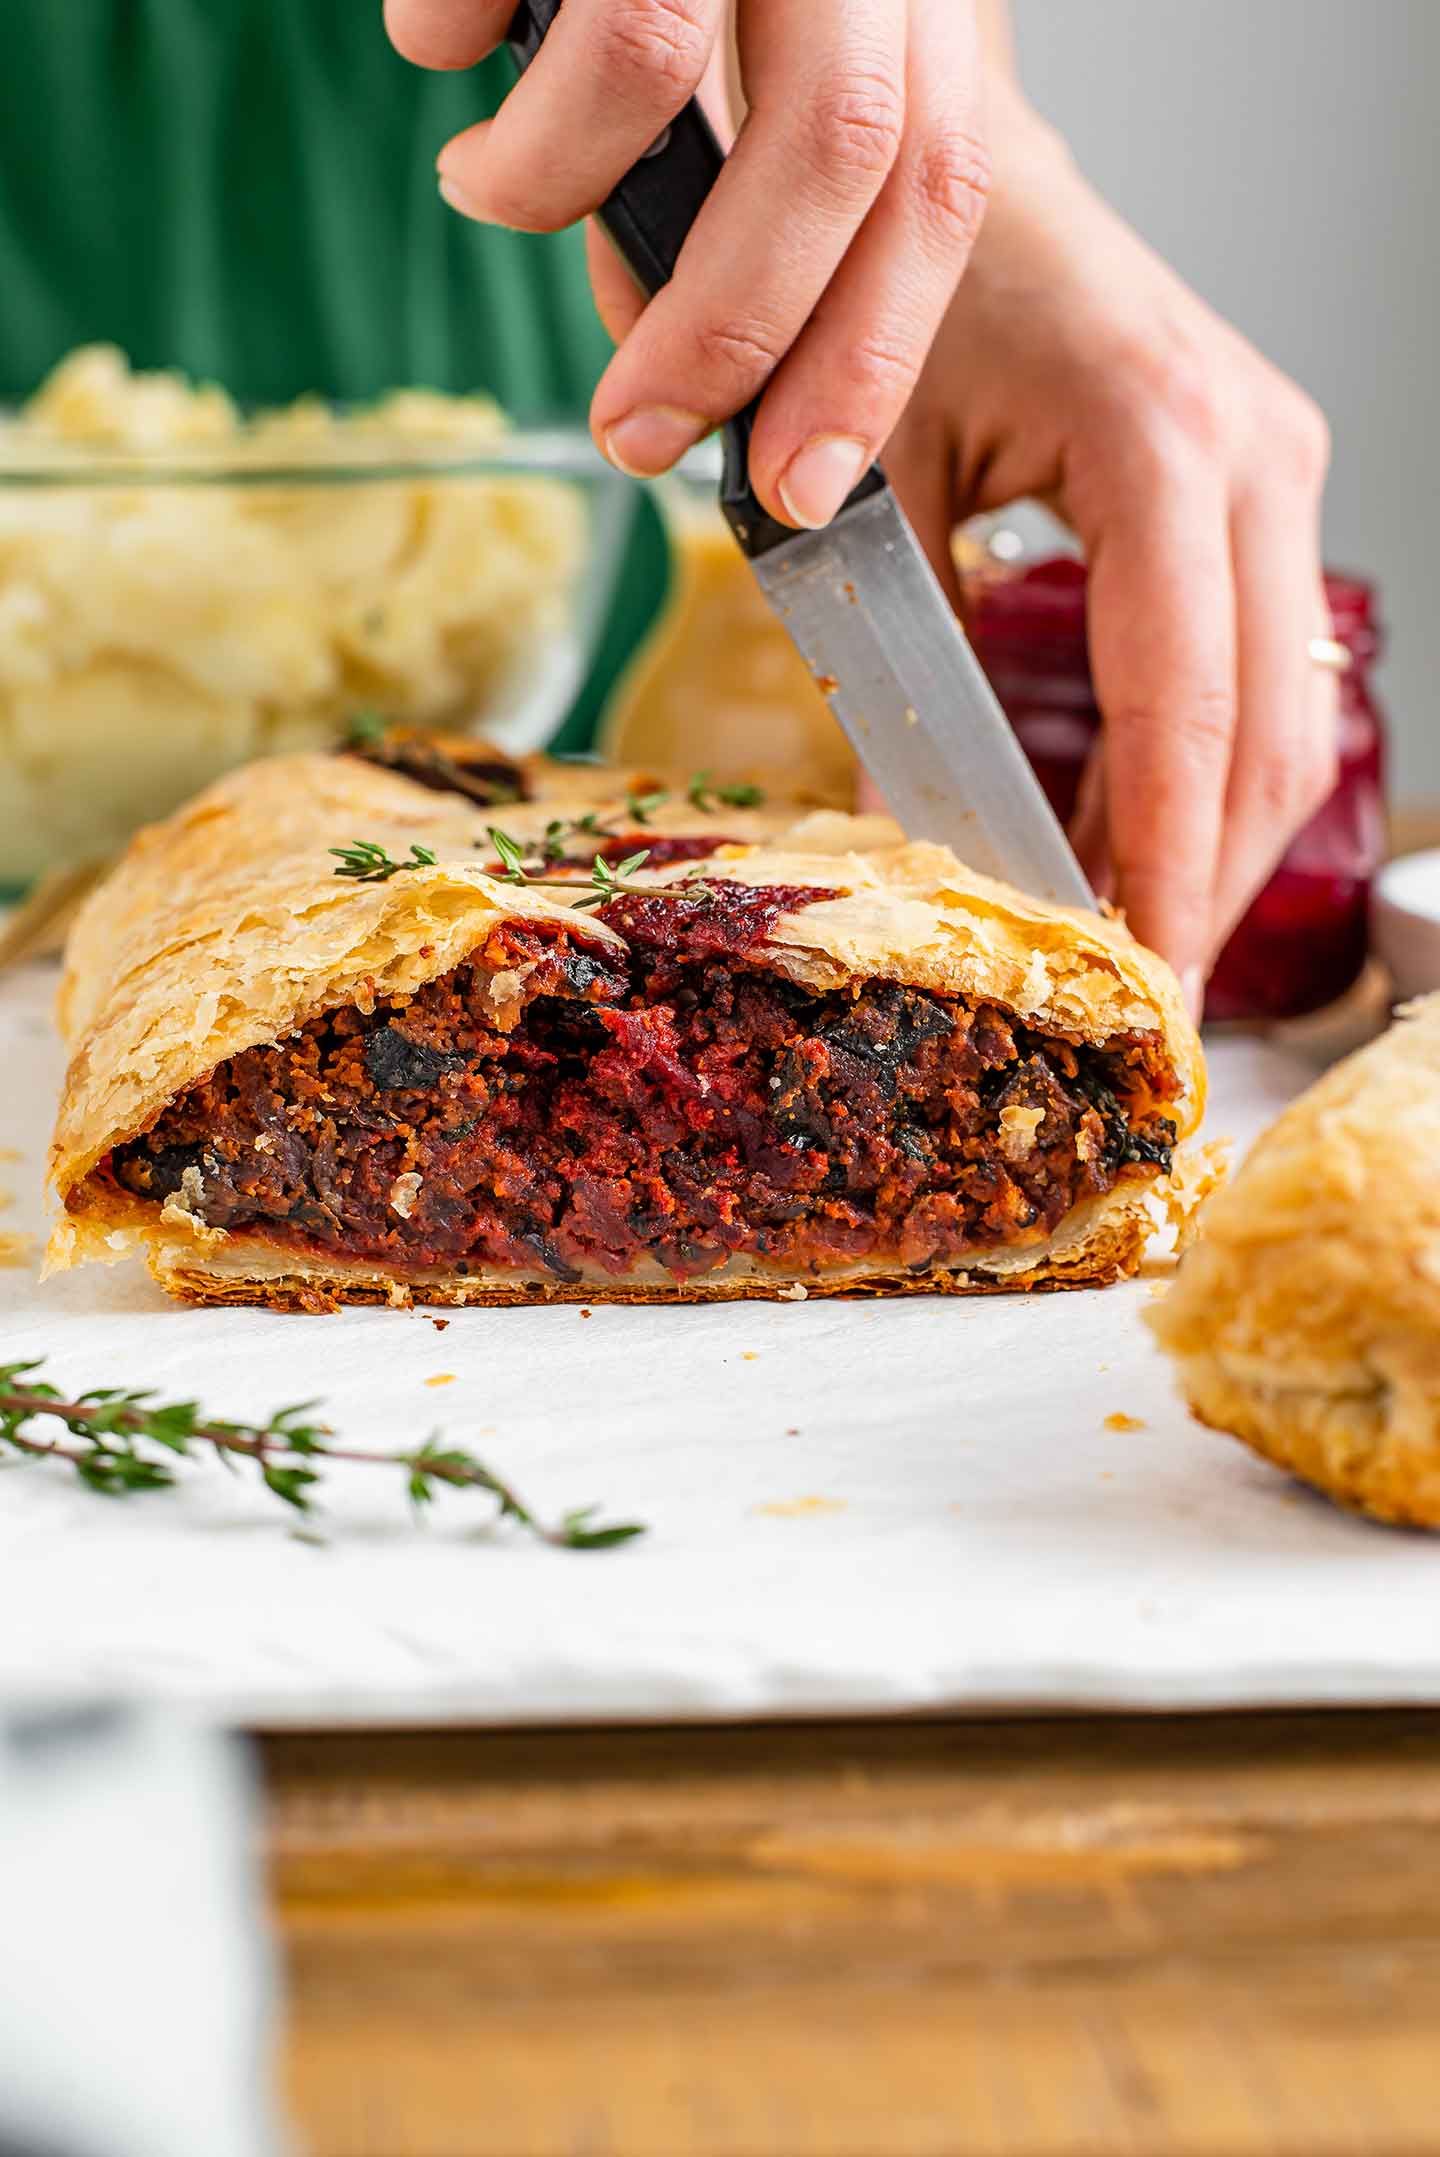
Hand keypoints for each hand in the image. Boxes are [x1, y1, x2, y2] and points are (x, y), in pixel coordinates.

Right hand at [385, 0, 990, 530]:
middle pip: (836, 149)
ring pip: (657, 64)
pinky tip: (441, 37)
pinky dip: (453, 31)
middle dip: (729, 336)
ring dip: (551, 185)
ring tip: (487, 189)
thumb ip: (746, 182)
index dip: (869, 352)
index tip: (800, 484)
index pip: (933, 185)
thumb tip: (672, 346)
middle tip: (636, 436)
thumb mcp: (755, 23)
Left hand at [884, 87, 1334, 1001]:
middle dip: (1202, 880)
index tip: (1137, 986)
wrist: (940, 179)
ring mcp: (1273, 469)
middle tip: (1132, 1003)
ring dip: (1208, 838)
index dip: (1165, 866)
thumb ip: (892, 668)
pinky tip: (1129, 838)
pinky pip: (1255, 667)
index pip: (1186, 705)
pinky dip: (1200, 770)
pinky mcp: (1255, 493)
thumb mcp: (863, 490)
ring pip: (1283, 711)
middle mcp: (1254, 454)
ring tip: (1122, 938)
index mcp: (1162, 440)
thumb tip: (914, 846)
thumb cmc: (887, 300)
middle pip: (1266, 729)